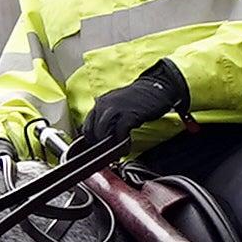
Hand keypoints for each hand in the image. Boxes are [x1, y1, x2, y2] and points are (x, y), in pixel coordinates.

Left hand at [72, 62, 187, 161]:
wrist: (156, 88)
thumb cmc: (138, 98)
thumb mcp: (117, 105)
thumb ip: (108, 116)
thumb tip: (103, 135)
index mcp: (100, 103)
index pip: (86, 125)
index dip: (91, 140)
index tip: (97, 149)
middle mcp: (104, 104)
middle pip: (92, 130)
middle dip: (98, 145)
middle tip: (107, 154)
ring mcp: (115, 109)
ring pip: (102, 132)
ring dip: (108, 146)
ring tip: (116, 153)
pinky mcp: (128, 115)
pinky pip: (119, 133)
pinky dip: (122, 143)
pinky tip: (126, 148)